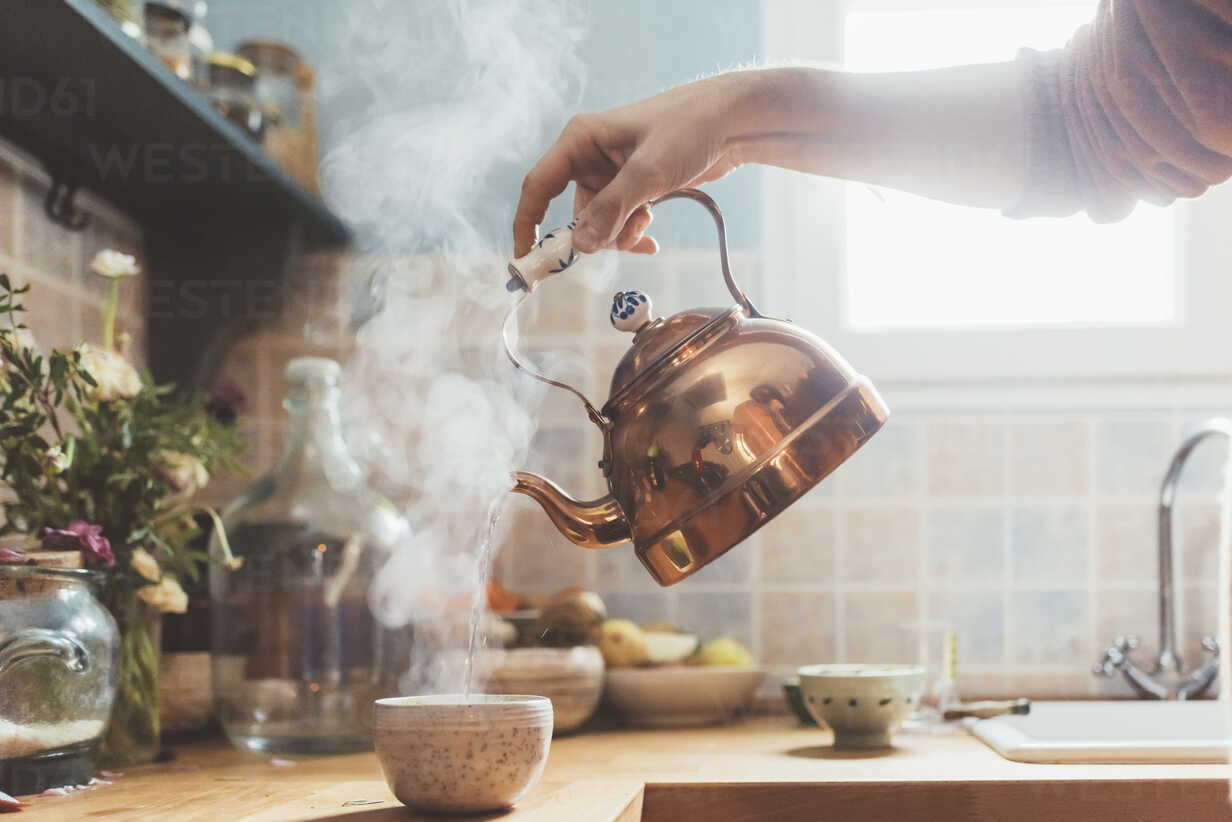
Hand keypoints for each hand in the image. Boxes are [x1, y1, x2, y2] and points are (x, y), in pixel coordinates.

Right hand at [513, 73, 757, 256]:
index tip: (526, 257)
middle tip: (615, 244)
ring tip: (647, 225)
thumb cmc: (689, 128)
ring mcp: (612, 172)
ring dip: (620, 234)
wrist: (734, 120)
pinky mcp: (634, 184)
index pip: (538, 185)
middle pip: (573, 211)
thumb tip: (581, 245)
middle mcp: (590, 155)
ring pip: (600, 221)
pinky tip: (651, 236)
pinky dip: (632, 231)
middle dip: (594, 234)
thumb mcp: (648, 171)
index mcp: (580, 140)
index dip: (527, 222)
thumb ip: (612, 209)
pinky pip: (620, 220)